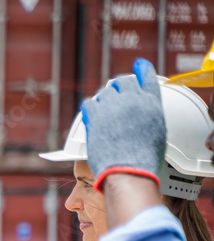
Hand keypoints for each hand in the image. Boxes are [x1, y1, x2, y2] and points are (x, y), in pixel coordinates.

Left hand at [81, 58, 164, 190]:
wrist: (127, 169)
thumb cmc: (143, 158)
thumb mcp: (157, 132)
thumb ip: (149, 116)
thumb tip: (139, 115)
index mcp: (152, 103)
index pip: (148, 77)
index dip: (141, 69)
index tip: (137, 65)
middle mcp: (133, 99)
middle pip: (122, 82)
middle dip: (118, 87)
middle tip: (114, 96)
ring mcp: (113, 106)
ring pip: (104, 93)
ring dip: (103, 100)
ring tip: (103, 110)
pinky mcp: (95, 115)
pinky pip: (88, 103)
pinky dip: (89, 108)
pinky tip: (90, 113)